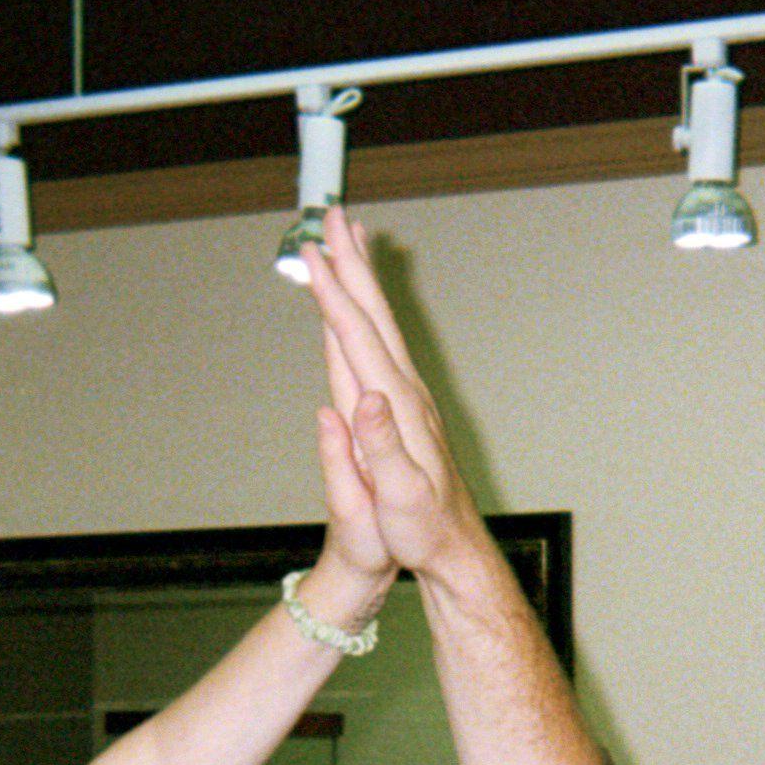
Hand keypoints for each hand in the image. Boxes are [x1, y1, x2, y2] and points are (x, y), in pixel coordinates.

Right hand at [302, 205, 488, 583]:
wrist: (452, 548)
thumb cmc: (421, 529)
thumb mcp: (400, 496)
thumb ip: (380, 447)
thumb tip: (364, 399)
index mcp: (396, 407)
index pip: (358, 338)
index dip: (334, 294)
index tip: (312, 254)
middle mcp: (402, 391)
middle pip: (373, 314)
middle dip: (351, 263)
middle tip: (333, 216)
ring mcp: (404, 397)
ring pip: (377, 323)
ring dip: (360, 281)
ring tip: (346, 244)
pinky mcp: (401, 408)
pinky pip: (377, 345)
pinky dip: (363, 316)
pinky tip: (354, 309)